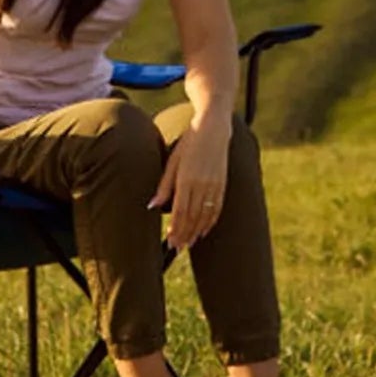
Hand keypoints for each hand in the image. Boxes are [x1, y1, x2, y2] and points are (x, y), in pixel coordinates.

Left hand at [151, 118, 229, 249]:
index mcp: (186, 178)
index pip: (180, 212)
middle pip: (193, 217)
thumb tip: (152, 205)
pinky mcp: (223, 184)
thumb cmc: (189, 143)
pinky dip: (210, 222)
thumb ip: (164, 185)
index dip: (176, 229)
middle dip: (185, 235)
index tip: (170, 241)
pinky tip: (203, 230)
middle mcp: (202, 184)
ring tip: (188, 244)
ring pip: (205, 216)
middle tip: (177, 248)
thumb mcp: (172, 161)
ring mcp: (214, 185)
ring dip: (196, 232)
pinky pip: (217, 209)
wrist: (213, 128)